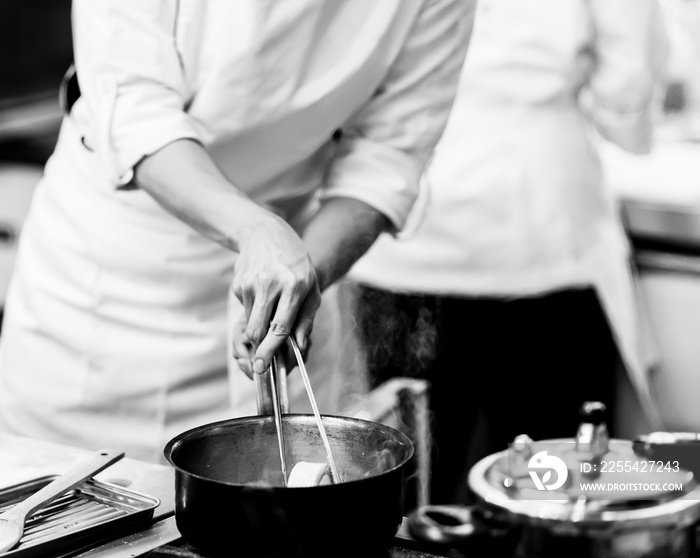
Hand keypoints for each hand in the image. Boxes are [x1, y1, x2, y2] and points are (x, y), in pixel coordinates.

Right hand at [231, 214, 320, 374]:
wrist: (266, 233)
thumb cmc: (296, 264)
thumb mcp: (312, 287)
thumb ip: (307, 318)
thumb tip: (300, 346)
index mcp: (294, 287)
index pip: (280, 326)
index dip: (270, 350)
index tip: (262, 367)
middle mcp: (271, 285)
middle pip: (258, 330)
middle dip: (259, 349)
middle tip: (261, 361)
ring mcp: (252, 284)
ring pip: (250, 322)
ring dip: (260, 326)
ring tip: (272, 309)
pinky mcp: (239, 284)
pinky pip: (246, 309)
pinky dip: (255, 310)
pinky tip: (263, 292)